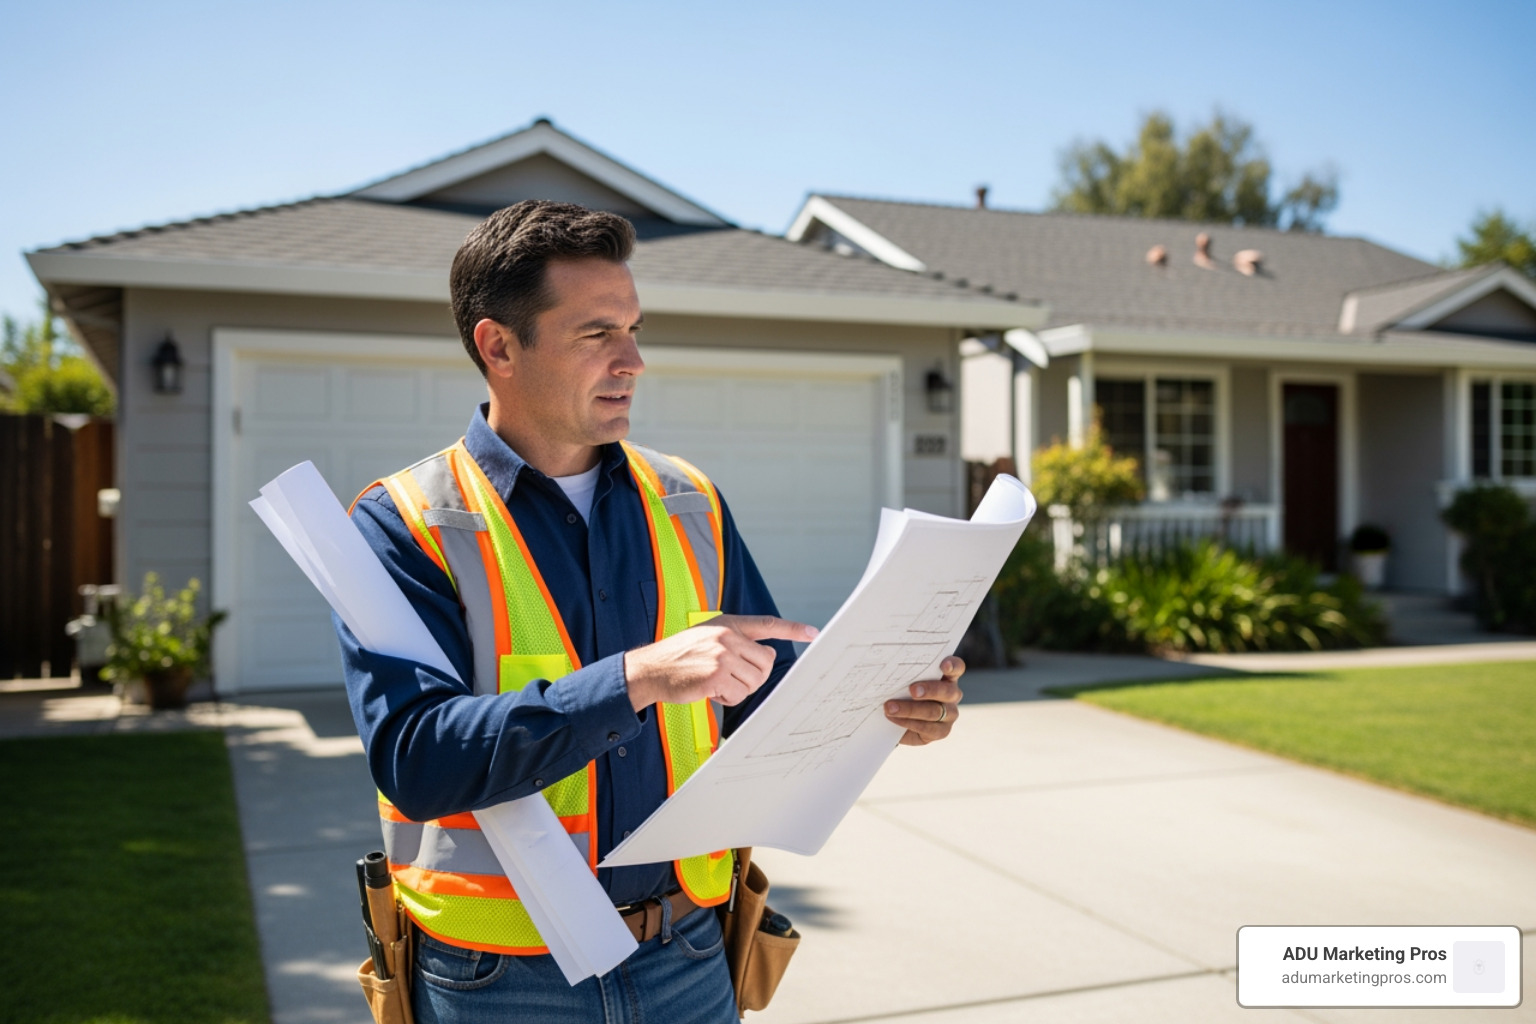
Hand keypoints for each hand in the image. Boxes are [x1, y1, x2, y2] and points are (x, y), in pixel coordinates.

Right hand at [624, 614, 817, 710]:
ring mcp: (722, 656)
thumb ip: (736, 642)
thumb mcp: (709, 637)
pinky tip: (709, 690)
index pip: (767, 624)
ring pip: (754, 682)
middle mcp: (728, 637)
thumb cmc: (681, 656)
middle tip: (731, 678)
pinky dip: (727, 698)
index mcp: (729, 625)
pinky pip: (738, 695)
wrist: (652, 668)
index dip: (792, 628)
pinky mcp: (715, 676)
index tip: (813, 632)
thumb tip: (766, 659)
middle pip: (766, 664)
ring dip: (738, 689)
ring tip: (716, 682)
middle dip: (753, 676)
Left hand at [885, 656, 963, 745]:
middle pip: (948, 691)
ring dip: (911, 709)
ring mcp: (949, 714)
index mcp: (947, 677)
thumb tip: (887, 664)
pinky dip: (908, 722)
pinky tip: (893, 718)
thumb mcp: (905, 680)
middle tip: (912, 690)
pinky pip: (927, 728)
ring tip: (890, 707)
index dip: (952, 666)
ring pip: (935, 712)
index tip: (943, 665)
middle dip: (929, 690)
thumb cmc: (903, 691)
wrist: (897, 718)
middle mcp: (952, 695)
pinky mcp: (941, 731)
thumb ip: (905, 673)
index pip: (956, 668)